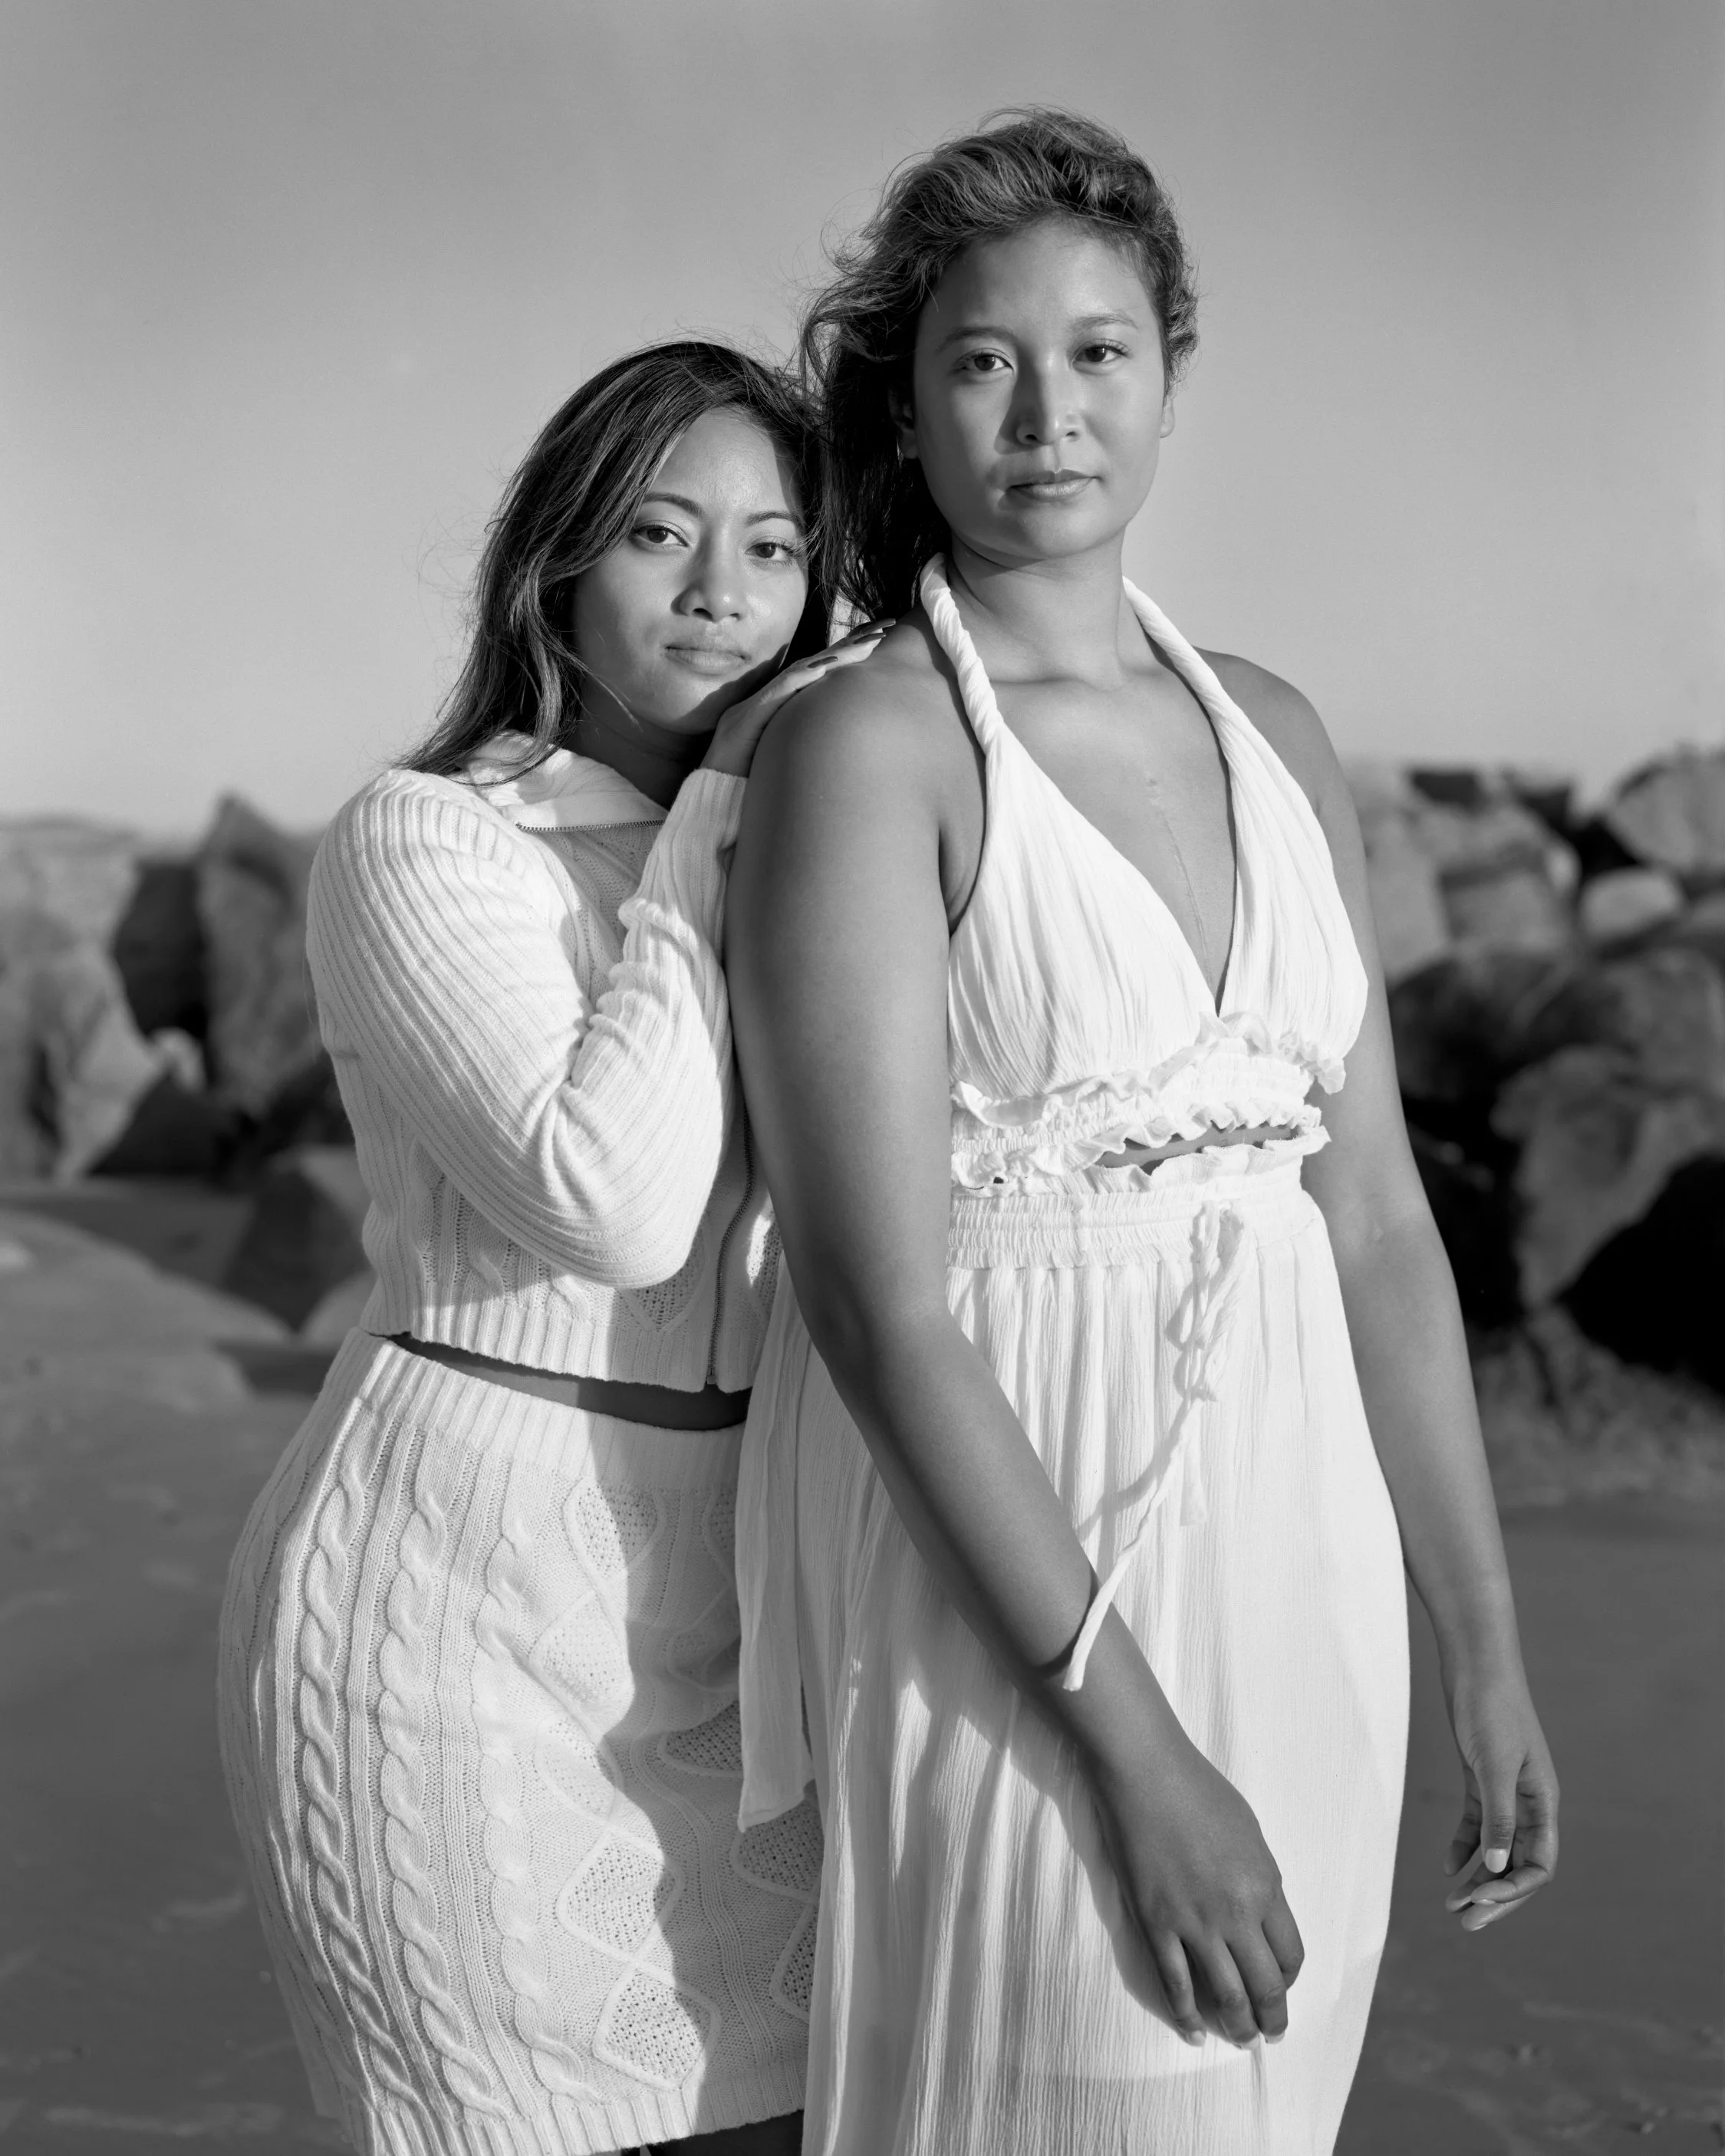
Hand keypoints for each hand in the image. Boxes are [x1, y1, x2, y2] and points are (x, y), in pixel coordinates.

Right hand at [701, 619, 892, 779]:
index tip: (875, 643)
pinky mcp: (744, 723)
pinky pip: (777, 695)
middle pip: (810, 667)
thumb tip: (837, 748)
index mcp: (771, 711)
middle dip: (847, 647)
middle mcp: (761, 703)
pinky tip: (826, 668)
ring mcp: (750, 710)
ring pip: (799, 675)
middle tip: (882, 631)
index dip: (843, 657)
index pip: (812, 676)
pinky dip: (803, 679)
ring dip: (834, 658)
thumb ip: (801, 747)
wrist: (708, 807)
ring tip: (865, 646)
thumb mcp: (783, 764)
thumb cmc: (747, 792)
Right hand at [1088, 1720, 1304, 2048]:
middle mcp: (1236, 1913)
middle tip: (1271, 2035)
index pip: (1291, 1955)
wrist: (1144, 1770)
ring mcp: (1194, 1923)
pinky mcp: (1155, 1924)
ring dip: (1239, 2027)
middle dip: (1272, 2018)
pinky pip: (1176, 1984)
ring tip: (1243, 2042)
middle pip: (1265, 1985)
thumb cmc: (1198, 1789)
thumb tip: (1260, 1916)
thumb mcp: (1249, 1833)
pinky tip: (1195, 2033)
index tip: (1283, 1987)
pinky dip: (1187, 2016)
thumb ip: (1260, 1879)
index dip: (1289, 1979)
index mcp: (1265, 1886)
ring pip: (1226, 1995)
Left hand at [1440, 1663, 1558, 1931]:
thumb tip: (1496, 1868)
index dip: (1514, 1889)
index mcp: (1544, 1801)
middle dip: (1495, 1896)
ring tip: (1451, 1903)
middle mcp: (1529, 1802)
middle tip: (1465, 1923)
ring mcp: (1506, 1791)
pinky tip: (1447, 1866)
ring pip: (1496, 1848)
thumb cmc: (1491, 1709)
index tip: (1480, 1902)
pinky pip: (1478, 1824)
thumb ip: (1499, 1817)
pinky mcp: (1481, 1778)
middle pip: (1519, 1863)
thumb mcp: (1495, 1765)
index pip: (1539, 1863)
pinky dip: (1464, 1847)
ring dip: (1477, 1877)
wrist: (1476, 1665)